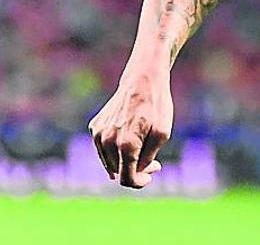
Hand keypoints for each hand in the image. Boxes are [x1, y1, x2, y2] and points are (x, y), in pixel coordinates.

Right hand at [88, 70, 172, 188]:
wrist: (142, 81)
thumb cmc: (156, 107)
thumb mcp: (162, 134)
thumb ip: (148, 158)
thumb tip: (136, 174)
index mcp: (126, 145)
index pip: (127, 179)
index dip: (140, 182)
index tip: (151, 175)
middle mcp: (108, 142)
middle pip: (119, 171)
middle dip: (137, 169)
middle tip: (154, 159)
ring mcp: (98, 134)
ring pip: (110, 162)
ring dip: (125, 160)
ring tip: (143, 145)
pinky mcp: (95, 127)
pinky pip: (104, 148)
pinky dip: (116, 149)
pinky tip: (129, 136)